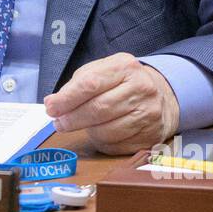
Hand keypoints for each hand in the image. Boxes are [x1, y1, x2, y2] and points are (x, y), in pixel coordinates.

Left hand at [43, 53, 179, 155]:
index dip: (66, 99)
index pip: (90, 84)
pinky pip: (116, 145)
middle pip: (98, 109)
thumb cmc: (123, 84)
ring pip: (106, 131)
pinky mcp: (151, 135)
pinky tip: (102, 133)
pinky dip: (102, 142)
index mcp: (125, 66)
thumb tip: (53, 103)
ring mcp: (148, 113)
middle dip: (72, 118)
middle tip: (59, 123)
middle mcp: (141, 88)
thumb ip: (78, 84)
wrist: (162, 96)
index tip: (50, 108)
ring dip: (87, 131)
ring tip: (82, 126)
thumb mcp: (103, 71)